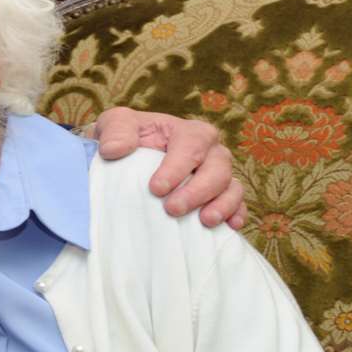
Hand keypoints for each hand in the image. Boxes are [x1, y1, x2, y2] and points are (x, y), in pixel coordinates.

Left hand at [92, 107, 245, 229]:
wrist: (126, 160)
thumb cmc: (124, 139)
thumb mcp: (114, 124)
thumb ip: (115, 131)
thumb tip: (113, 149)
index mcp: (188, 132)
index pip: (192, 145)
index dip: (177, 167)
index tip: (156, 188)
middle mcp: (209, 152)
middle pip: (217, 168)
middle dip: (197, 190)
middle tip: (172, 209)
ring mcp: (218, 175)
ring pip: (232, 186)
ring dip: (222, 204)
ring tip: (205, 221)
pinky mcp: (220, 196)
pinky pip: (238, 205)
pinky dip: (236, 214)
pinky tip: (229, 227)